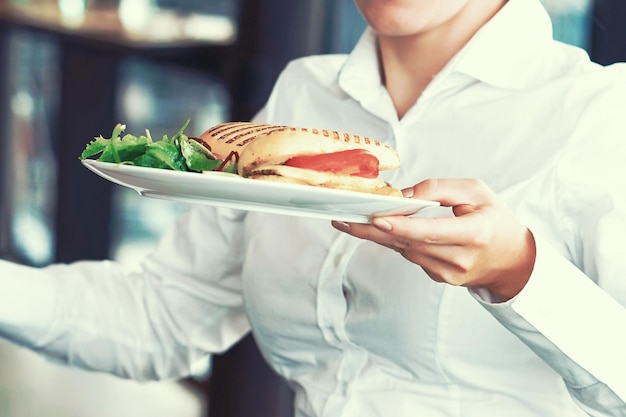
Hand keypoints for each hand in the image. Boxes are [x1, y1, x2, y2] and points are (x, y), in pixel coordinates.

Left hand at [331, 178, 535, 301]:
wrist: (512, 260)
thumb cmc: (495, 219)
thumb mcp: (477, 191)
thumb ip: (440, 189)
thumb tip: (404, 196)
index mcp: (475, 233)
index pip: (433, 231)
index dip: (403, 226)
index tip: (377, 219)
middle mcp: (460, 258)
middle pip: (409, 243)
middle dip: (372, 231)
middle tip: (342, 220)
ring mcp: (448, 272)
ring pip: (404, 250)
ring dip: (377, 235)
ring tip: (350, 221)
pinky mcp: (438, 277)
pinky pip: (410, 255)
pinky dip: (395, 240)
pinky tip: (381, 229)